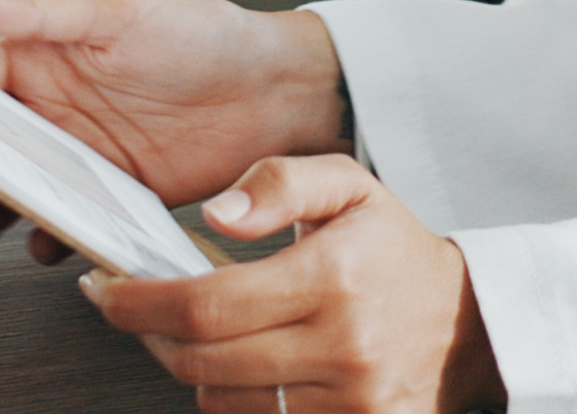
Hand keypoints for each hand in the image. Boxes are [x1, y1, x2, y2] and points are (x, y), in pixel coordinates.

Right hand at [0, 0, 347, 257]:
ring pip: (14, 183)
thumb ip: (42, 13)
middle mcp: (54, 105)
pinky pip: (64, 218)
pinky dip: (46, 234)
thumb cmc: (200, 36)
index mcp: (42, 55)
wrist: (278, 92)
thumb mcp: (118, 13)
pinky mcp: (114, 191)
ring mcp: (81, 151)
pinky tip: (42, 243)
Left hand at [84, 155, 496, 413]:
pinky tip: (238, 366)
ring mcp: (349, 401)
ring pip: (223, 401)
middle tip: (133, 309)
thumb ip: (279, 183)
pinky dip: (234, 399)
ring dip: (192, 369)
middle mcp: (341, 346)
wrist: (470, 324)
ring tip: (196, 333)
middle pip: (203, 362)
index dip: (140, 304)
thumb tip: (217, 215)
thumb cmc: (396, 251)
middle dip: (150, 336)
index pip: (206, 305)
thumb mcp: (348, 187)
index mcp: (332, 278)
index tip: (106, 292)